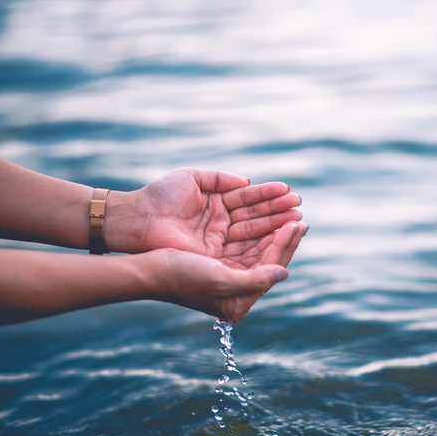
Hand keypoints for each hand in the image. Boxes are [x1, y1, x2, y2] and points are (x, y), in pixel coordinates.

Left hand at [105, 168, 302, 256]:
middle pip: (255, 218)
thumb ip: (221, 179)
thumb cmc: (160, 196)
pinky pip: (243, 249)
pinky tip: (280, 234)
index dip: (268, 196)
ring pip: (253, 233)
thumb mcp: (193, 178)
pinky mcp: (214, 257)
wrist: (137, 218)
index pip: (248, 200)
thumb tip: (247, 182)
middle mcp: (221, 225)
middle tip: (299, 206)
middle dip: (278, 212)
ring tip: (297, 218)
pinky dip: (262, 242)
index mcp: (216, 205)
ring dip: (275, 226)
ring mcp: (218, 242)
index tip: (289, 191)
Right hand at [149, 221, 305, 321]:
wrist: (148, 271)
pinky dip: (258, 230)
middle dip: (284, 237)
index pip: (271, 268)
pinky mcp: (221, 262)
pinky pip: (246, 244)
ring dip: (274, 230)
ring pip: (260, 249)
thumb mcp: (220, 280)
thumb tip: (284, 273)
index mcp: (240, 301)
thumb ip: (255, 280)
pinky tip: (268, 217)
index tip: (297, 224)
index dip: (285, 245)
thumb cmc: (181, 277)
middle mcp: (238, 290)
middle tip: (299, 215)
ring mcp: (230, 275)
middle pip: (269, 259)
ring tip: (289, 212)